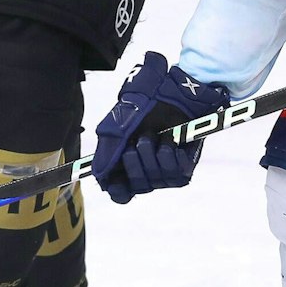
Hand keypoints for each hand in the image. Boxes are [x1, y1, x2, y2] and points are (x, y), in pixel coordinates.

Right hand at [91, 52, 230, 203]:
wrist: (166, 92)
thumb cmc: (140, 109)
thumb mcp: (116, 129)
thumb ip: (107, 154)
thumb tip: (100, 175)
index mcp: (126, 168)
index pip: (121, 194)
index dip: (119, 191)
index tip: (117, 184)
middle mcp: (147, 174)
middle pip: (138, 185)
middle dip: (134, 159)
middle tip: (136, 140)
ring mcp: (166, 172)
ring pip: (156, 178)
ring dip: (152, 151)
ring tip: (154, 134)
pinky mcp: (185, 166)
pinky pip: (176, 171)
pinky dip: (169, 150)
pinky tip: (169, 138)